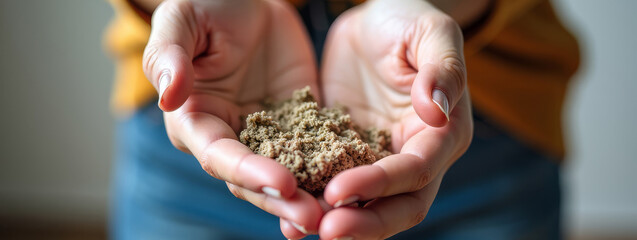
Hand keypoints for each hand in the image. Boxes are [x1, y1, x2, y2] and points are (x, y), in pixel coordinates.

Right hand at [142, 0, 321, 233]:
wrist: (247, 0)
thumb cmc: (205, 6)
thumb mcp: (181, 21)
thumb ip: (169, 56)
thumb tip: (169, 97)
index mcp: (195, 120)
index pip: (219, 156)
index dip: (248, 172)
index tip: (283, 182)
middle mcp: (230, 136)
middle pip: (252, 180)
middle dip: (282, 200)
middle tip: (315, 218)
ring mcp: (268, 134)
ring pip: (287, 175)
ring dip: (308, 198)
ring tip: (338, 214)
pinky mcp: (299, 123)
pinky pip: (317, 150)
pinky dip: (332, 171)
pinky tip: (357, 186)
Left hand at [316, 0, 473, 238]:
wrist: (374, 21)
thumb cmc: (409, 19)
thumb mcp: (432, 32)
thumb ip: (442, 68)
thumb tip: (437, 112)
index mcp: (443, 133)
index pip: (417, 170)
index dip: (381, 183)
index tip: (340, 189)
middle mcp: (414, 155)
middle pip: (398, 206)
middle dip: (363, 221)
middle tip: (324, 230)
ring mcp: (379, 158)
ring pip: (365, 204)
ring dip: (336, 220)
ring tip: (297, 228)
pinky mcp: (346, 154)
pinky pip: (332, 184)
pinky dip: (313, 199)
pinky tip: (283, 209)